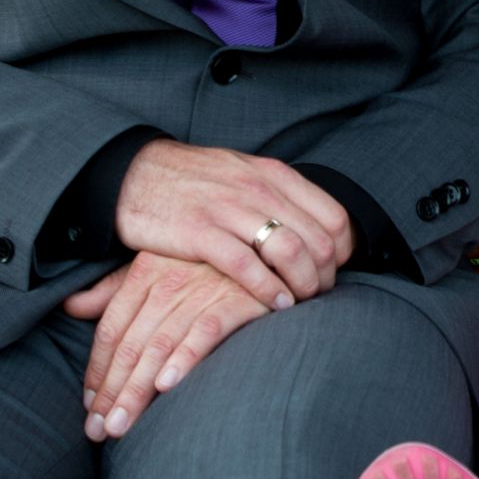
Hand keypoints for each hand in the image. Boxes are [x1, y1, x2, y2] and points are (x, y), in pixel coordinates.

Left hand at [63, 251, 270, 440]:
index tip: (89, 406)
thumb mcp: (158, 263)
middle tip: (99, 430)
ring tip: (122, 425)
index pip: (112, 329)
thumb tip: (72, 305)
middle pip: (131, 344)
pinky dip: (186, 357)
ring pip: (160, 346)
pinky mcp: (237, 300)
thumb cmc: (209, 260)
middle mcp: (170, 281)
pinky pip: (205, 332)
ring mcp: (204, 290)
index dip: (98, 370)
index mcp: (146, 272)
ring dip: (138, 389)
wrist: (267, 245)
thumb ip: (116, 287)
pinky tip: (168, 385)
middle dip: (112, 391)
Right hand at [113, 139, 353, 308]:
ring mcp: (230, 209)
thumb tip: (316, 230)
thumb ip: (280, 197)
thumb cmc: (196, 181)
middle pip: (319, 239)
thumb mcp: (246, 175)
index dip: (342, 251)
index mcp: (275, 175)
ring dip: (302, 285)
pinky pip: (247, 266)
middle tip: (316, 295)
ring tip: (298, 303)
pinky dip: (267, 289)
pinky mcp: (200, 232)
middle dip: (325, 276)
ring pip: (290, 251)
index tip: (332, 271)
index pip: (334, 216)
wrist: (135, 173)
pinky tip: (274, 304)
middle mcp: (260, 189)